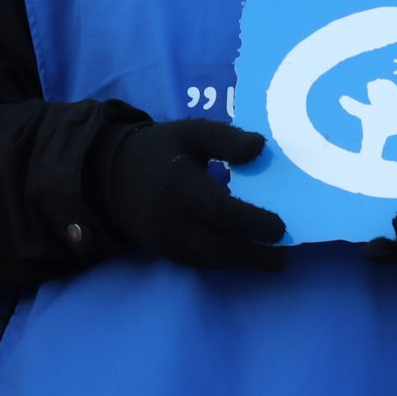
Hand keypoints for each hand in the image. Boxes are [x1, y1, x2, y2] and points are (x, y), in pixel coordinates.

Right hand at [100, 119, 286, 271]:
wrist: (110, 178)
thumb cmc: (160, 151)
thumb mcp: (191, 132)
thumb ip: (226, 138)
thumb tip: (260, 147)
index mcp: (181, 188)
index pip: (218, 211)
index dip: (250, 222)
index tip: (280, 227)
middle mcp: (173, 221)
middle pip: (217, 247)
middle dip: (253, 256)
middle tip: (285, 256)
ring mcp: (168, 241)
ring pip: (209, 259)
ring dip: (242, 263)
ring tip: (275, 259)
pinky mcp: (166, 252)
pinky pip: (198, 262)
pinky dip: (225, 262)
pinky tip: (248, 256)